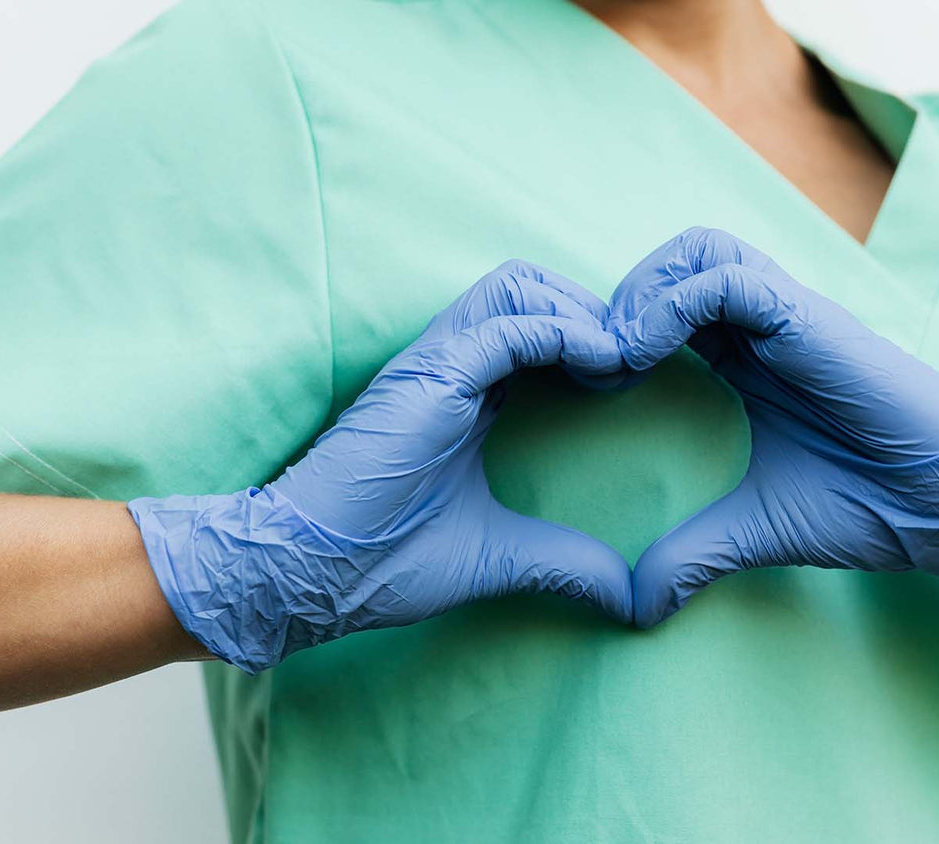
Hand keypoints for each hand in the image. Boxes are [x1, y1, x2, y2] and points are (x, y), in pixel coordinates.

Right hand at [130, 262, 632, 672]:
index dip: (589, 341)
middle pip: (532, 289)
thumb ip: (563, 563)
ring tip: (618, 362)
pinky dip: (563, 334)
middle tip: (632, 365)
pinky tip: (603, 367)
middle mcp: (451, 367)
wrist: (305, 575)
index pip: (536, 329)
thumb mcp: (496, 558)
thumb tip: (628, 598)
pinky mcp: (429, 375)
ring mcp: (437, 365)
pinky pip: (507, 326)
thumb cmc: (379, 562)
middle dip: (592, 312)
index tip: (630, 383)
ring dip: (580, 313)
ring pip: (519, 286)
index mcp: (466, 395)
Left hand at [609, 227, 938, 628]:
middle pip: (677, 261)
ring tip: (612, 355)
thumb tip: (636, 604)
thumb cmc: (873, 506)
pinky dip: (673, 303)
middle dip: (621, 300)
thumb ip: (693, 553)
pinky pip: (729, 278)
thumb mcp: (757, 529)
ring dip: (642, 292)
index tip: (584, 385)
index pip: (669, 305)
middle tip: (589, 364)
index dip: (617, 331)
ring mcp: (791, 316)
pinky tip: (641, 353)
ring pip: (700, 250)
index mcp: (750, 357)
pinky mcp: (812, 320)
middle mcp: (768, 325)